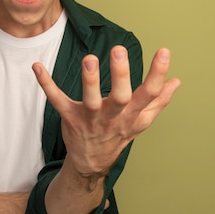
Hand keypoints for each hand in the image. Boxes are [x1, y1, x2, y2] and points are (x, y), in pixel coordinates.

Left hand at [32, 46, 180, 175]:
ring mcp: (91, 118)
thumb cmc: (117, 135)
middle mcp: (113, 117)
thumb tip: (176, 81)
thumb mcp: (140, 121)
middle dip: (120, 75)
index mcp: (132, 114)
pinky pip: (57, 100)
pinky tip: (37, 67)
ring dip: (89, 81)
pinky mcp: (70, 117)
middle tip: (119, 51)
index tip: (164, 51)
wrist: (92, 162)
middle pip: (121, 97)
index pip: (149, 94)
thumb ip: (158, 101)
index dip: (157, 74)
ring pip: (91, 101)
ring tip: (89, 59)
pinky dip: (46, 84)